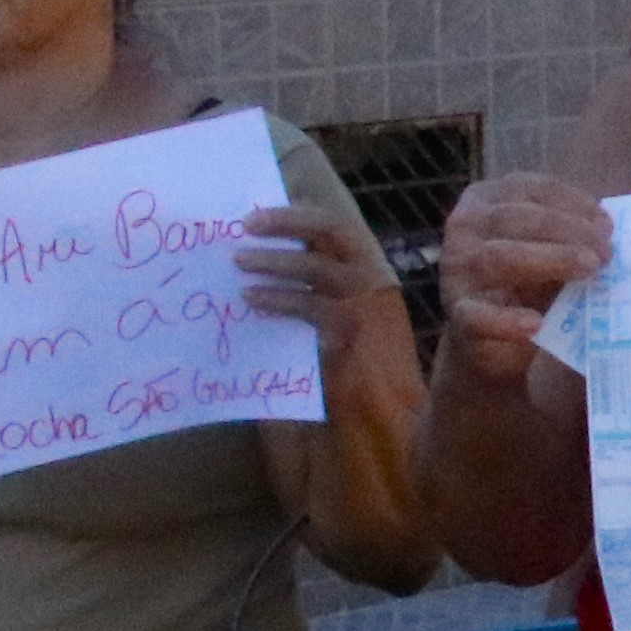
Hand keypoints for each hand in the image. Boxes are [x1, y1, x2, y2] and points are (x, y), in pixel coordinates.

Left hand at [237, 202, 414, 379]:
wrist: (391, 417)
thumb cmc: (363, 377)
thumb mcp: (344, 323)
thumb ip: (315, 296)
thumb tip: (263, 273)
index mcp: (372, 272)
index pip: (336, 228)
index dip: (299, 216)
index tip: (262, 213)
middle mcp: (375, 277)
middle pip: (331, 227)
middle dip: (287, 220)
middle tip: (246, 224)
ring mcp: (367, 300)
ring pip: (316, 262)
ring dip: (273, 258)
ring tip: (239, 261)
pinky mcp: (353, 327)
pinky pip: (307, 303)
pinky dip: (276, 297)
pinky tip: (251, 299)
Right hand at [433, 174, 617, 375]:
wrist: (489, 338)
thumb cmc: (524, 280)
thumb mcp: (548, 248)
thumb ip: (572, 235)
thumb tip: (609, 230)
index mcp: (486, 198)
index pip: (530, 189)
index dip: (572, 202)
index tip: (607, 223)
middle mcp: (464, 227)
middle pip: (516, 219)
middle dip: (568, 231)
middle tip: (606, 252)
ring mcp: (456, 271)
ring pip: (500, 257)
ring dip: (551, 260)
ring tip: (589, 269)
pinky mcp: (458, 314)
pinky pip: (479, 316)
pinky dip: (508, 321)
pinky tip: (537, 324)